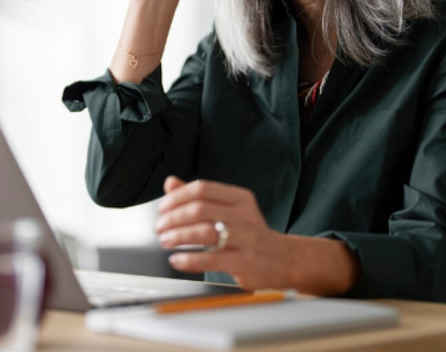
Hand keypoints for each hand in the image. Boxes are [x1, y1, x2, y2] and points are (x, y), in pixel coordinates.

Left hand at [155, 176, 295, 290]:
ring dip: (178, 237)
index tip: (162, 208)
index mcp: (240, 198)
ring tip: (165, 241)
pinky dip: (188, 259)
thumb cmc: (250, 234)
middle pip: (200, 209)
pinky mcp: (245, 262)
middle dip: (173, 218)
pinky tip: (177, 260)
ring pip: (204, 232)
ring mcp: (246, 239)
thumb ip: (199, 197)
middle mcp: (244, 215)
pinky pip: (211, 259)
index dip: (177, 197)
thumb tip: (170, 183)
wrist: (285, 260)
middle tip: (160, 228)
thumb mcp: (230, 210)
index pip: (202, 188)